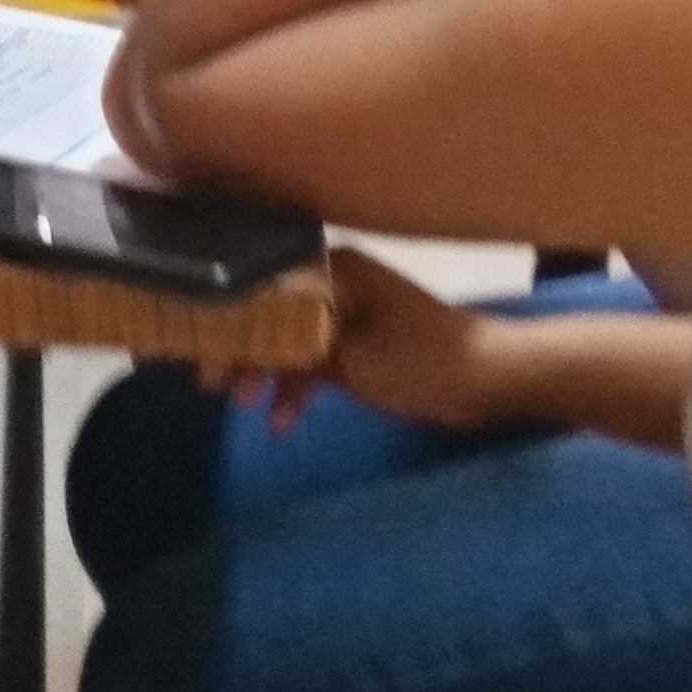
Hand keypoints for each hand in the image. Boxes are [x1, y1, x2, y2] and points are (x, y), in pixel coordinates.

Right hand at [221, 249, 511, 434]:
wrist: (488, 379)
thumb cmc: (421, 359)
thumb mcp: (350, 358)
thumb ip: (296, 347)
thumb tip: (244, 342)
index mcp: (334, 269)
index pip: (263, 286)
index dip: (228, 318)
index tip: (203, 352)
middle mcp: (336, 283)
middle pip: (270, 312)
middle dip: (241, 349)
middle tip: (212, 386)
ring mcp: (348, 315)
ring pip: (289, 340)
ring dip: (267, 372)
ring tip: (243, 406)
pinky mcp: (360, 346)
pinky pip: (315, 362)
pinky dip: (298, 388)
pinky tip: (281, 422)